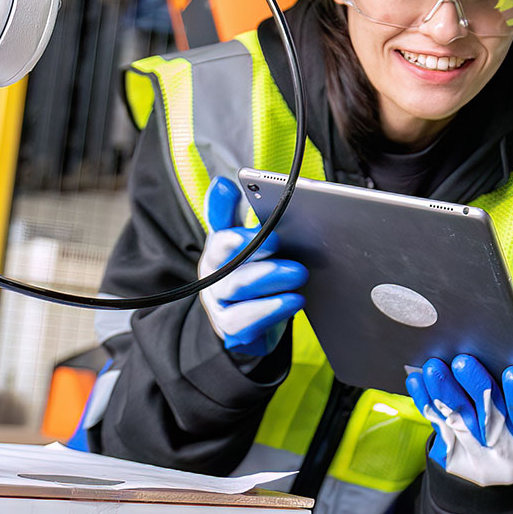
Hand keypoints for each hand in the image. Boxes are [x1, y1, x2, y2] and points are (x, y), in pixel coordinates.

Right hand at [198, 177, 306, 353]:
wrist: (253, 318)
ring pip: (238, 289)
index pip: (219, 233)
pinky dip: (271, 310)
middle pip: (229, 261)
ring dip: (269, 280)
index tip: (246, 209)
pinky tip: (295, 300)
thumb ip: (239, 214)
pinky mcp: (230, 328)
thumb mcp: (249, 240)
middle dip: (255, 250)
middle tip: (281, 243)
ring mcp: (218, 303)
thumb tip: (224, 184)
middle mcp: (213, 274)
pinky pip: (245, 321)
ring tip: (299, 274)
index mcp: (218, 248)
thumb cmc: (253, 270)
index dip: (230, 222)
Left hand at [406, 354, 512, 485]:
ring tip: (434, 367)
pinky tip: (418, 380)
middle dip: (476, 386)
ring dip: (445, 391)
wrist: (496, 480)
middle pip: (490, 419)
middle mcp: (506, 455)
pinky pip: (437, 425)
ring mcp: (477, 457)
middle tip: (462, 361)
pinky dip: (426, 400)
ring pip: (459, 421)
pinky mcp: (452, 457)